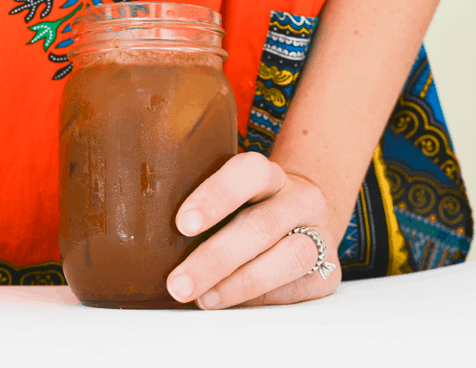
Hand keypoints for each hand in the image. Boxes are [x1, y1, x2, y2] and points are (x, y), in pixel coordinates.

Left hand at [166, 152, 341, 309]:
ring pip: (288, 257)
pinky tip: (235, 303)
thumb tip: (146, 249)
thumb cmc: (247, 212)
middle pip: (261, 225)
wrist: (301, 219)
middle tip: (179, 284)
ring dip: (240, 284)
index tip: (183, 224)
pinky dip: (263, 298)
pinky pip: (298, 287)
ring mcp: (319, 233)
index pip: (248, 172)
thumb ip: (199, 213)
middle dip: (216, 259)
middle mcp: (299, 199)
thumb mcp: (227, 199)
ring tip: (204, 299)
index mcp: (268, 175)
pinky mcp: (329, 269)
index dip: (216, 196)